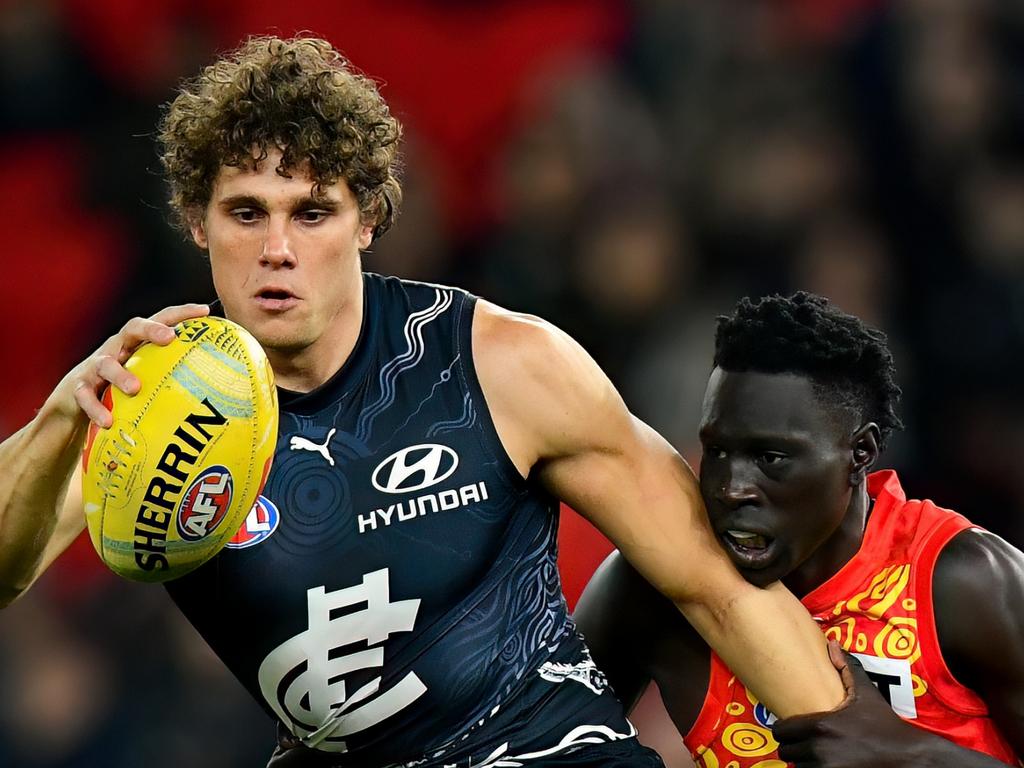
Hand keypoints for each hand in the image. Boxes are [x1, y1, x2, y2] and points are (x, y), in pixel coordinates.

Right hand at [50, 303, 208, 427]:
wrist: (73, 404)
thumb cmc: (122, 390)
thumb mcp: (148, 380)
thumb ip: (176, 379)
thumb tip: (221, 391)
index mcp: (137, 344)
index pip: (160, 320)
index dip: (181, 313)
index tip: (205, 311)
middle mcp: (116, 348)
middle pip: (131, 328)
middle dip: (151, 329)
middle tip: (169, 337)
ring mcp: (95, 366)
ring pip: (106, 363)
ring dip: (121, 374)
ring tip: (135, 388)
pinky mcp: (78, 388)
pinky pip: (85, 397)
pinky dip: (96, 408)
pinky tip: (108, 421)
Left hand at [771, 641, 926, 766]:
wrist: (910, 758)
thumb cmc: (886, 725)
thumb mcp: (867, 694)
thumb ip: (846, 669)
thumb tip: (832, 644)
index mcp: (821, 726)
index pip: (781, 730)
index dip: (786, 729)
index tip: (793, 728)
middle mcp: (819, 750)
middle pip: (786, 751)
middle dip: (794, 747)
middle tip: (805, 743)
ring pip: (798, 767)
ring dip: (804, 762)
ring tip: (818, 754)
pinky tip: (828, 765)